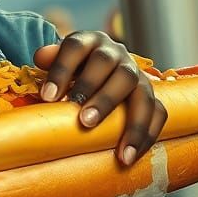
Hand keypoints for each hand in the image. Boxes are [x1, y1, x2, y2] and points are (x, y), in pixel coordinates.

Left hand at [34, 31, 165, 164]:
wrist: (96, 67)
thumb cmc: (72, 68)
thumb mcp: (58, 60)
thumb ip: (49, 58)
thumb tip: (40, 58)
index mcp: (88, 41)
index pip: (74, 48)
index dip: (61, 71)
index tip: (48, 97)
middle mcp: (115, 53)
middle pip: (110, 68)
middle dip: (97, 95)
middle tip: (84, 121)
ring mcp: (136, 72)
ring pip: (139, 91)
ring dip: (130, 121)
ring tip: (118, 150)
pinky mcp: (148, 93)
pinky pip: (157, 111)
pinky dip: (147, 133)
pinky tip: (131, 155)